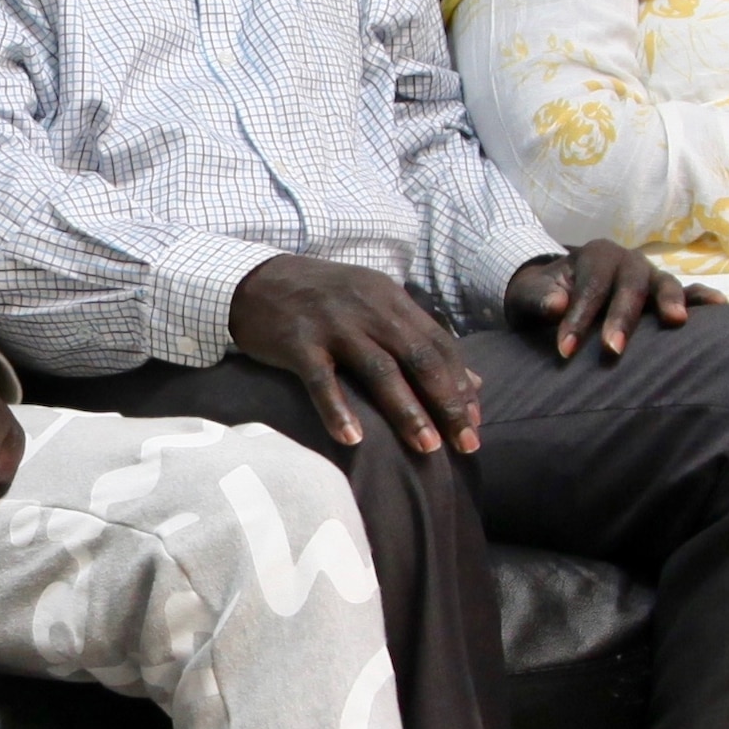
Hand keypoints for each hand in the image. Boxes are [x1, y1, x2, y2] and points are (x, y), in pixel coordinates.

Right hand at [227, 254, 483, 454]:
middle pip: (418, 358)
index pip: (438, 344)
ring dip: (407, 411)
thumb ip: (420, 340)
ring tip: (427, 447)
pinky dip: (338, 410)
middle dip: (446, 403)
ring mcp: (333, 324)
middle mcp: (368, 308)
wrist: (254, 280)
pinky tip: (353, 439)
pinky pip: (322, 380)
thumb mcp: (375, 307)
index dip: (460, 385)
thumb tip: (474, 381)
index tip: (475, 423)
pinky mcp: (298, 341)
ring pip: (379, 370)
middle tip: (466, 443)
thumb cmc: (321, 301)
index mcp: (391, 299)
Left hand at [503, 237, 689, 360]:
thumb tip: (555, 305)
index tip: (564, 351)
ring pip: (664, 284)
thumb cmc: (545, 296)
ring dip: (669, 302)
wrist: (560, 292)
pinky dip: (703, 298)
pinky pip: (690, 293)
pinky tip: (720, 307)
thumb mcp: (530, 294)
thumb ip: (538, 298)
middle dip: (621, 318)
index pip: (590, 286)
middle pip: (629, 286)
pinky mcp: (668, 294)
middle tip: (611, 350)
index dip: (578, 318)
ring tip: (676, 321)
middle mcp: (629, 260)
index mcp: (596, 254)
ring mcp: (652, 276)